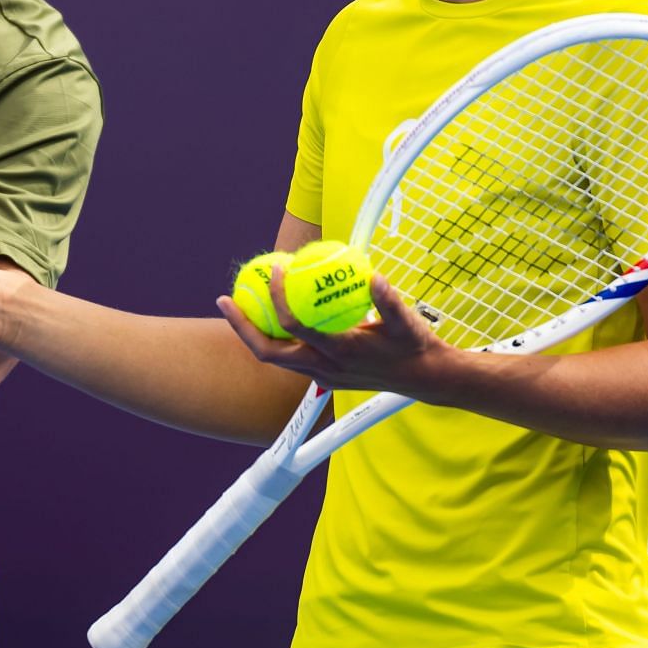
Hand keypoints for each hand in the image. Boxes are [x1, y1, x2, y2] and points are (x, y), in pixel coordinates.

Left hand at [216, 271, 455, 399]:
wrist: (423, 378)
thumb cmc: (414, 347)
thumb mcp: (407, 322)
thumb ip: (389, 302)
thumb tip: (374, 277)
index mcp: (339, 351)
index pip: (295, 325)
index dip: (279, 298)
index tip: (277, 269)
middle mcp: (323, 367)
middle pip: (267, 352)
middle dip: (241, 327)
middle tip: (224, 299)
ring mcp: (319, 375)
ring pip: (273, 359)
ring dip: (251, 334)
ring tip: (237, 306)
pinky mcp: (322, 377)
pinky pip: (287, 357)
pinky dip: (273, 338)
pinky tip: (270, 316)